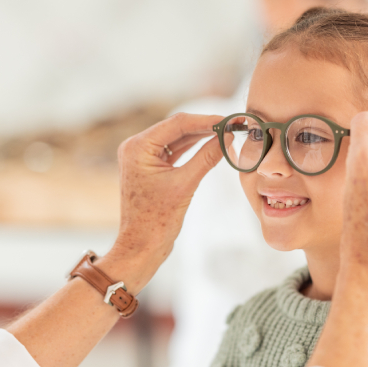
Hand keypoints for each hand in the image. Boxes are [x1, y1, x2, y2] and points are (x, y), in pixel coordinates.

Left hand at [101, 113, 222, 290]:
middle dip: (204, 127)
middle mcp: (136, 147)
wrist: (141, 246)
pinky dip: (192, 149)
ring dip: (200, 136)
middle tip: (231, 125)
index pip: (177, 124)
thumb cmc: (157, 221)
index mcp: (138, 147)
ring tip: (225, 133)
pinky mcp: (149, 167)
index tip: (229, 120)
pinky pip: (173, 152)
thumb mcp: (185, 184)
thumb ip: (206, 157)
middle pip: (176, 128)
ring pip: (176, 139)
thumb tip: (227, 137)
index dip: (206, 120)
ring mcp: (142, 157)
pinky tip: (211, 145)